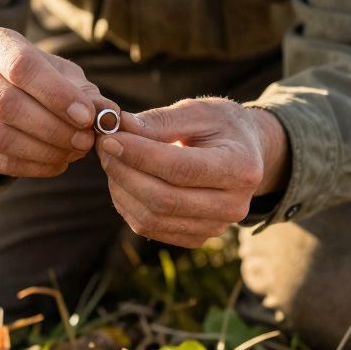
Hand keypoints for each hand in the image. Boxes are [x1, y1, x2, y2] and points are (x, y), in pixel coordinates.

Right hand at [0, 27, 118, 177]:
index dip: (56, 94)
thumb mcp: (62, 75)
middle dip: (52, 127)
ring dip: (44, 149)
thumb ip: (85, 93)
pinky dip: (32, 167)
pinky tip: (58, 164)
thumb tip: (109, 114)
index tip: (87, 117)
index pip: (21, 66)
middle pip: (6, 104)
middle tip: (85, 141)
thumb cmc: (36, 79)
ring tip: (75, 152)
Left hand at [96, 97, 288, 246]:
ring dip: (121, 189)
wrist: (247, 154)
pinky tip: (123, 180)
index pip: (181, 168)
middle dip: (124, 172)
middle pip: (164, 199)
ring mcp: (216, 227)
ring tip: (111, 160)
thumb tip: (117, 126)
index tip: (108, 138)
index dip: (139, 155)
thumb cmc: (222, 126)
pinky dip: (127, 204)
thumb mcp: (198, 111)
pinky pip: (150, 228)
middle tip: (103, 147)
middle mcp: (234, 205)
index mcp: (240, 168)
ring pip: (152, 217)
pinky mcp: (197, 238)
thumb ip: (159, 120)